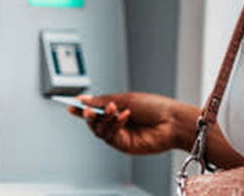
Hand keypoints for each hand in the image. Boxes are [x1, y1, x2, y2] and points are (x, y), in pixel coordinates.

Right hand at [68, 92, 197, 154]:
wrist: (172, 121)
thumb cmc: (155, 107)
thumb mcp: (126, 99)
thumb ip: (103, 101)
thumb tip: (83, 99)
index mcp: (118, 108)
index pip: (96, 109)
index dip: (83, 108)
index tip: (71, 105)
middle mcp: (117, 122)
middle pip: (95, 122)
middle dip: (90, 115)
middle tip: (87, 110)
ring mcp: (120, 134)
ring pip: (100, 130)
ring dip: (103, 119)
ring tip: (112, 110)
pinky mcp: (124, 145)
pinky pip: (110, 136)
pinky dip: (114, 124)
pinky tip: (124, 116)